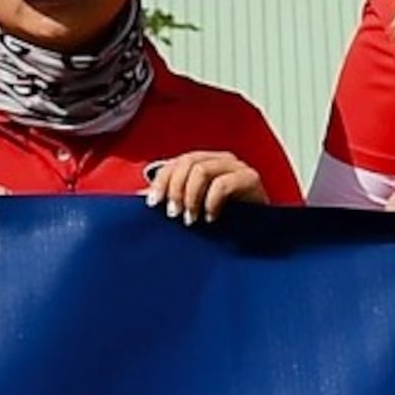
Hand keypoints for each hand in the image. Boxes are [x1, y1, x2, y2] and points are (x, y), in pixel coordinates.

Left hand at [143, 152, 261, 225]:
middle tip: (173, 214)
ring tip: (190, 218)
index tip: (152, 204)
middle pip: (187, 161)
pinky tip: (211, 218)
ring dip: (191, 196)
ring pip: (202, 169)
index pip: (175, 162)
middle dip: (175, 189)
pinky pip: (224, 183)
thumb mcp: (191, 209)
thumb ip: (169, 199)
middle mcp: (219, 160)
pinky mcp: (251, 179)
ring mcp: (236, 167)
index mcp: (203, 162)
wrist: (258, 235)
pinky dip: (211, 201)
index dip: (161, 180)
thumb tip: (137, 195)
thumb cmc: (225, 222)